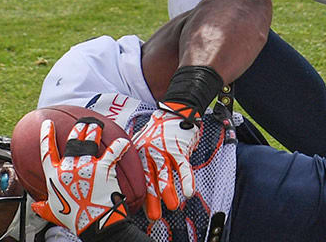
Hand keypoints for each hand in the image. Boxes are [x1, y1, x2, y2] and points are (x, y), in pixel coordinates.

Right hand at [31, 118, 132, 239]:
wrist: (94, 224)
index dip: (46, 136)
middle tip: (83, 123)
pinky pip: (113, 151)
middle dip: (79, 129)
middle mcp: (68, 167)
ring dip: (94, 131)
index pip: (47, 151)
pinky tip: (123, 141)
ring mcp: (86, 165)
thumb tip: (37, 205)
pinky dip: (119, 146)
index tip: (48, 124)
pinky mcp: (103, 167)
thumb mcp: (53, 212)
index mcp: (54, 176)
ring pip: (90, 141)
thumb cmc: (74, 219)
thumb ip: (44, 206)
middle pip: (73, 141)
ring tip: (97, 126)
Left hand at [130, 102, 199, 220]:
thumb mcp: (143, 140)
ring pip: (166, 175)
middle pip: (151, 180)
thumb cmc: (160, 128)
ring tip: (172, 206)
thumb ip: (139, 157)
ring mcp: (165, 151)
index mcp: (140, 153)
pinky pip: (184, 167)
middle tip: (154, 216)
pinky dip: (187, 179)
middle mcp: (151, 153)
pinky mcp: (180, 149)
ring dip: (169, 192)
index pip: (140, 177)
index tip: (141, 209)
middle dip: (153, 200)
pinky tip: (189, 191)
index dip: (141, 194)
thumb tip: (136, 177)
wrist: (175, 110)